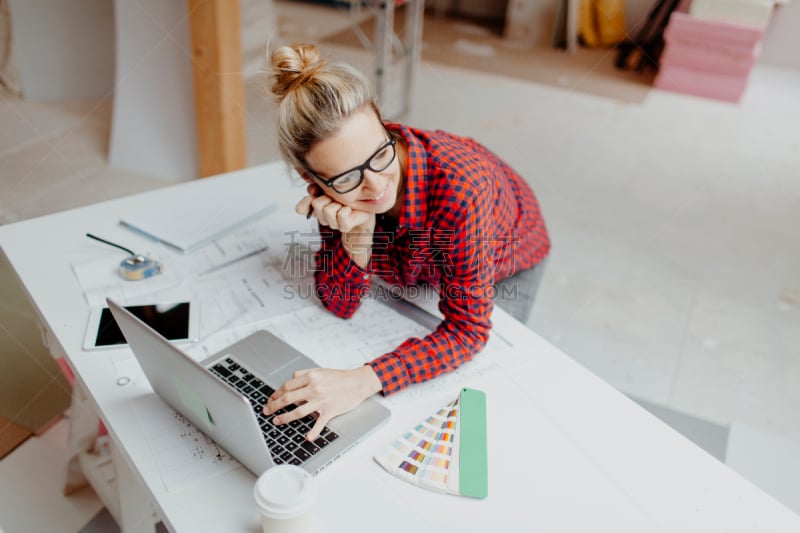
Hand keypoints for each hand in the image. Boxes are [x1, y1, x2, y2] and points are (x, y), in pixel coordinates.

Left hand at [263, 366, 381, 440]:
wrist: (358, 382)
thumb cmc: (340, 377)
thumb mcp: (320, 370)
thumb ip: (304, 374)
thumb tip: (291, 380)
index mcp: (311, 377)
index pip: (287, 386)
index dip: (276, 394)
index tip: (270, 400)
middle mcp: (314, 388)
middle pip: (288, 398)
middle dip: (274, 406)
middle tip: (267, 411)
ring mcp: (322, 400)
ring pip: (299, 411)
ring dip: (285, 418)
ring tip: (276, 421)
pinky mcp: (330, 410)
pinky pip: (319, 423)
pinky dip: (313, 431)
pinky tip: (307, 437)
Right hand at [295, 184, 373, 234]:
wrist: (365, 204)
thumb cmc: (347, 194)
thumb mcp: (327, 187)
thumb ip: (313, 190)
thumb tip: (304, 202)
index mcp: (316, 208)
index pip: (301, 208)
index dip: (309, 199)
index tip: (317, 191)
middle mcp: (323, 218)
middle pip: (316, 205)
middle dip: (328, 197)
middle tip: (336, 197)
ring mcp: (333, 224)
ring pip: (328, 211)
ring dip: (338, 203)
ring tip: (343, 203)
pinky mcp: (344, 227)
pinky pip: (341, 215)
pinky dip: (346, 209)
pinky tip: (349, 208)